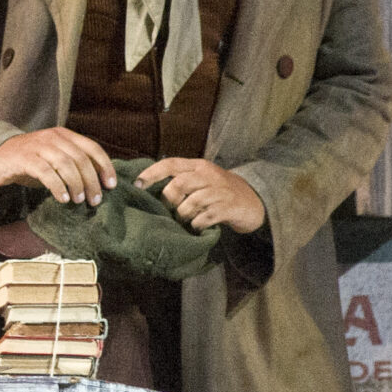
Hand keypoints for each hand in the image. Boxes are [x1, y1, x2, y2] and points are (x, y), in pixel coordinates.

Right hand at [0, 128, 117, 204]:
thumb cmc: (31, 161)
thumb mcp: (55, 158)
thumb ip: (74, 165)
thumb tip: (100, 184)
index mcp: (65, 135)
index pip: (92, 147)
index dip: (105, 166)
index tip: (111, 185)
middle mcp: (53, 137)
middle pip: (81, 158)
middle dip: (91, 181)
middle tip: (95, 200)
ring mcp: (38, 146)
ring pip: (65, 164)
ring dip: (76, 184)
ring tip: (78, 200)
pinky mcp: (25, 158)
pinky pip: (46, 172)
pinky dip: (57, 186)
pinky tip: (62, 198)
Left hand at [137, 157, 264, 233]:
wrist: (254, 202)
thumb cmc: (220, 192)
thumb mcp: (202, 180)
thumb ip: (181, 180)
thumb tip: (150, 190)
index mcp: (198, 166)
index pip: (170, 164)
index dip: (151, 173)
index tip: (137, 185)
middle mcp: (208, 175)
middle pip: (179, 184)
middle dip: (169, 200)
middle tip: (170, 210)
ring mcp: (220, 191)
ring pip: (191, 202)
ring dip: (183, 215)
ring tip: (185, 220)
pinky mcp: (228, 208)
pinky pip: (205, 218)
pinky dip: (197, 225)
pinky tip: (198, 227)